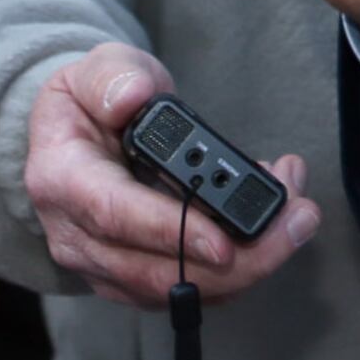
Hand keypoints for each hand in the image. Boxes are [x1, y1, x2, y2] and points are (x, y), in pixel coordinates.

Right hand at [23, 41, 318, 308]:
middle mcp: (77, 237)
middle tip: (297, 221)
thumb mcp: (96, 69)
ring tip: (297, 213)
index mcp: (61, 180)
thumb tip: (132, 98)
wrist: (82, 136)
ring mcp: (105, 267)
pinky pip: (194, 289)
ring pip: (182, 290)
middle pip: (158, 272)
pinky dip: (241, 265)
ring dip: (252, 261)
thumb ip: (113, 76)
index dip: (173, 233)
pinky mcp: (135, 281)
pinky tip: (274, 224)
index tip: (226, 243)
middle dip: (240, 259)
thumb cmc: (92, 101)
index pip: (115, 216)